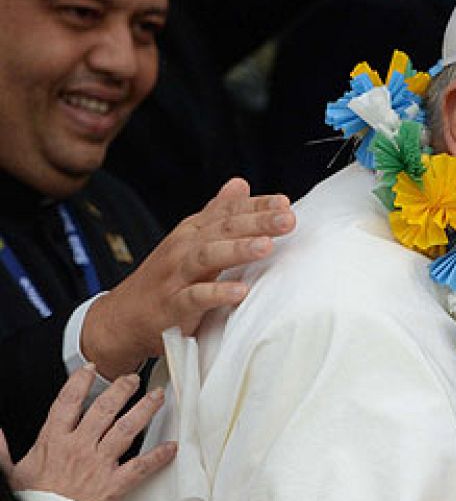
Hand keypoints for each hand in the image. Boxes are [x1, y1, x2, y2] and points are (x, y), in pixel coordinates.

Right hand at [1, 366, 176, 500]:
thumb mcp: (11, 472)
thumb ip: (3, 450)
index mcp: (53, 441)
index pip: (67, 402)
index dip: (79, 382)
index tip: (90, 368)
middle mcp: (79, 447)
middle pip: (104, 409)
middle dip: (121, 389)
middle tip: (133, 377)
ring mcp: (99, 464)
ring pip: (127, 429)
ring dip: (145, 410)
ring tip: (157, 397)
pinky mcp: (115, 483)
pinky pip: (141, 466)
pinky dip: (159, 456)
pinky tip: (172, 447)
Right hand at [81, 178, 293, 377]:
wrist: (124, 317)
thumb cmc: (167, 279)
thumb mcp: (191, 241)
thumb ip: (217, 214)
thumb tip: (240, 183)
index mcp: (192, 232)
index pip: (227, 212)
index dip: (256, 206)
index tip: (285, 203)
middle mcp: (184, 248)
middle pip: (223, 230)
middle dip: (257, 222)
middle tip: (287, 219)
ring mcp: (177, 276)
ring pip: (207, 257)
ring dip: (238, 250)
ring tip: (267, 246)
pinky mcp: (173, 305)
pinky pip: (195, 297)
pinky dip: (217, 293)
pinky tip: (241, 291)